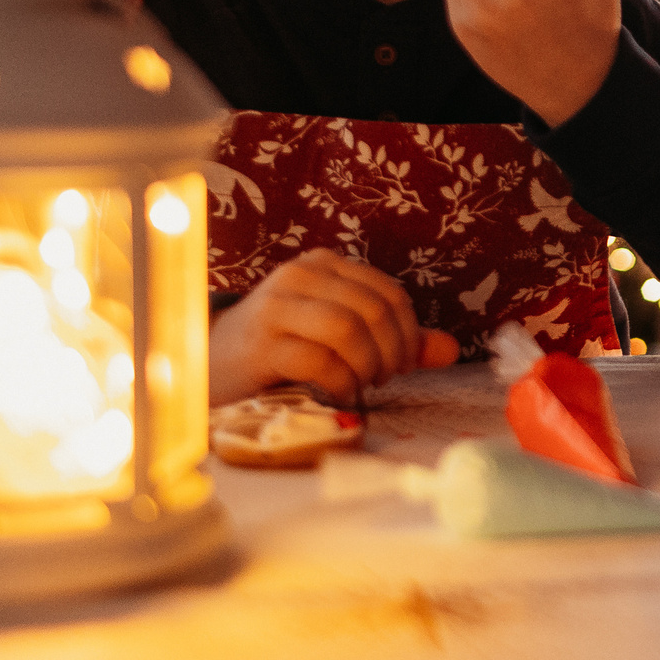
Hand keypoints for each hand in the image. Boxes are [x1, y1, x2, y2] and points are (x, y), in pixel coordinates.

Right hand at [208, 248, 457, 404]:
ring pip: (348, 329)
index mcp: (324, 266)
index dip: (409, 333)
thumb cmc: (280, 350)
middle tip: (383, 379)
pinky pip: (319, 360)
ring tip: (361, 384)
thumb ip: (394, 340)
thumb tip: (451, 350)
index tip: (403, 364)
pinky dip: (340, 382)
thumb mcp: (339, 337)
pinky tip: (338, 393)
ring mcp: (277, 307)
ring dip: (367, 366)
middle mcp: (300, 276)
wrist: (208, 365)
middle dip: (392, 352)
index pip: (389, 292)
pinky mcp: (261, 344)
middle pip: (374, 310)